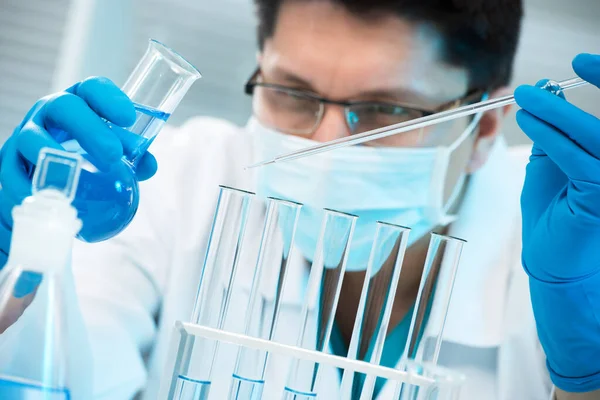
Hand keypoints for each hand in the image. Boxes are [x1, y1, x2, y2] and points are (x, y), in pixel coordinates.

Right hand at [0, 77, 158, 266]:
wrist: (41, 185)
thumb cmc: (82, 162)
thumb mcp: (109, 158)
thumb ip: (133, 161)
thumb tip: (149, 164)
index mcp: (78, 105)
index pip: (91, 89)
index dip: (109, 98)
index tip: (129, 118)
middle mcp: (49, 114)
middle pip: (64, 107)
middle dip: (89, 129)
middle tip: (113, 156)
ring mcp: (25, 136)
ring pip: (31, 138)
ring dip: (55, 156)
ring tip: (76, 176)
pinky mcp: (8, 164)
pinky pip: (13, 174)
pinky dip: (31, 188)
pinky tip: (50, 200)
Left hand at [515, 53, 599, 391]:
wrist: (552, 263)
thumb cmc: (550, 215)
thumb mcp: (550, 165)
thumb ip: (554, 132)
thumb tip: (547, 90)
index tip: (579, 60)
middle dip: (570, 100)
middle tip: (534, 85)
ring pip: (595, 136)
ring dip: (557, 113)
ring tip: (525, 101)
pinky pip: (580, 159)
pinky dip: (554, 137)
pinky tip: (531, 123)